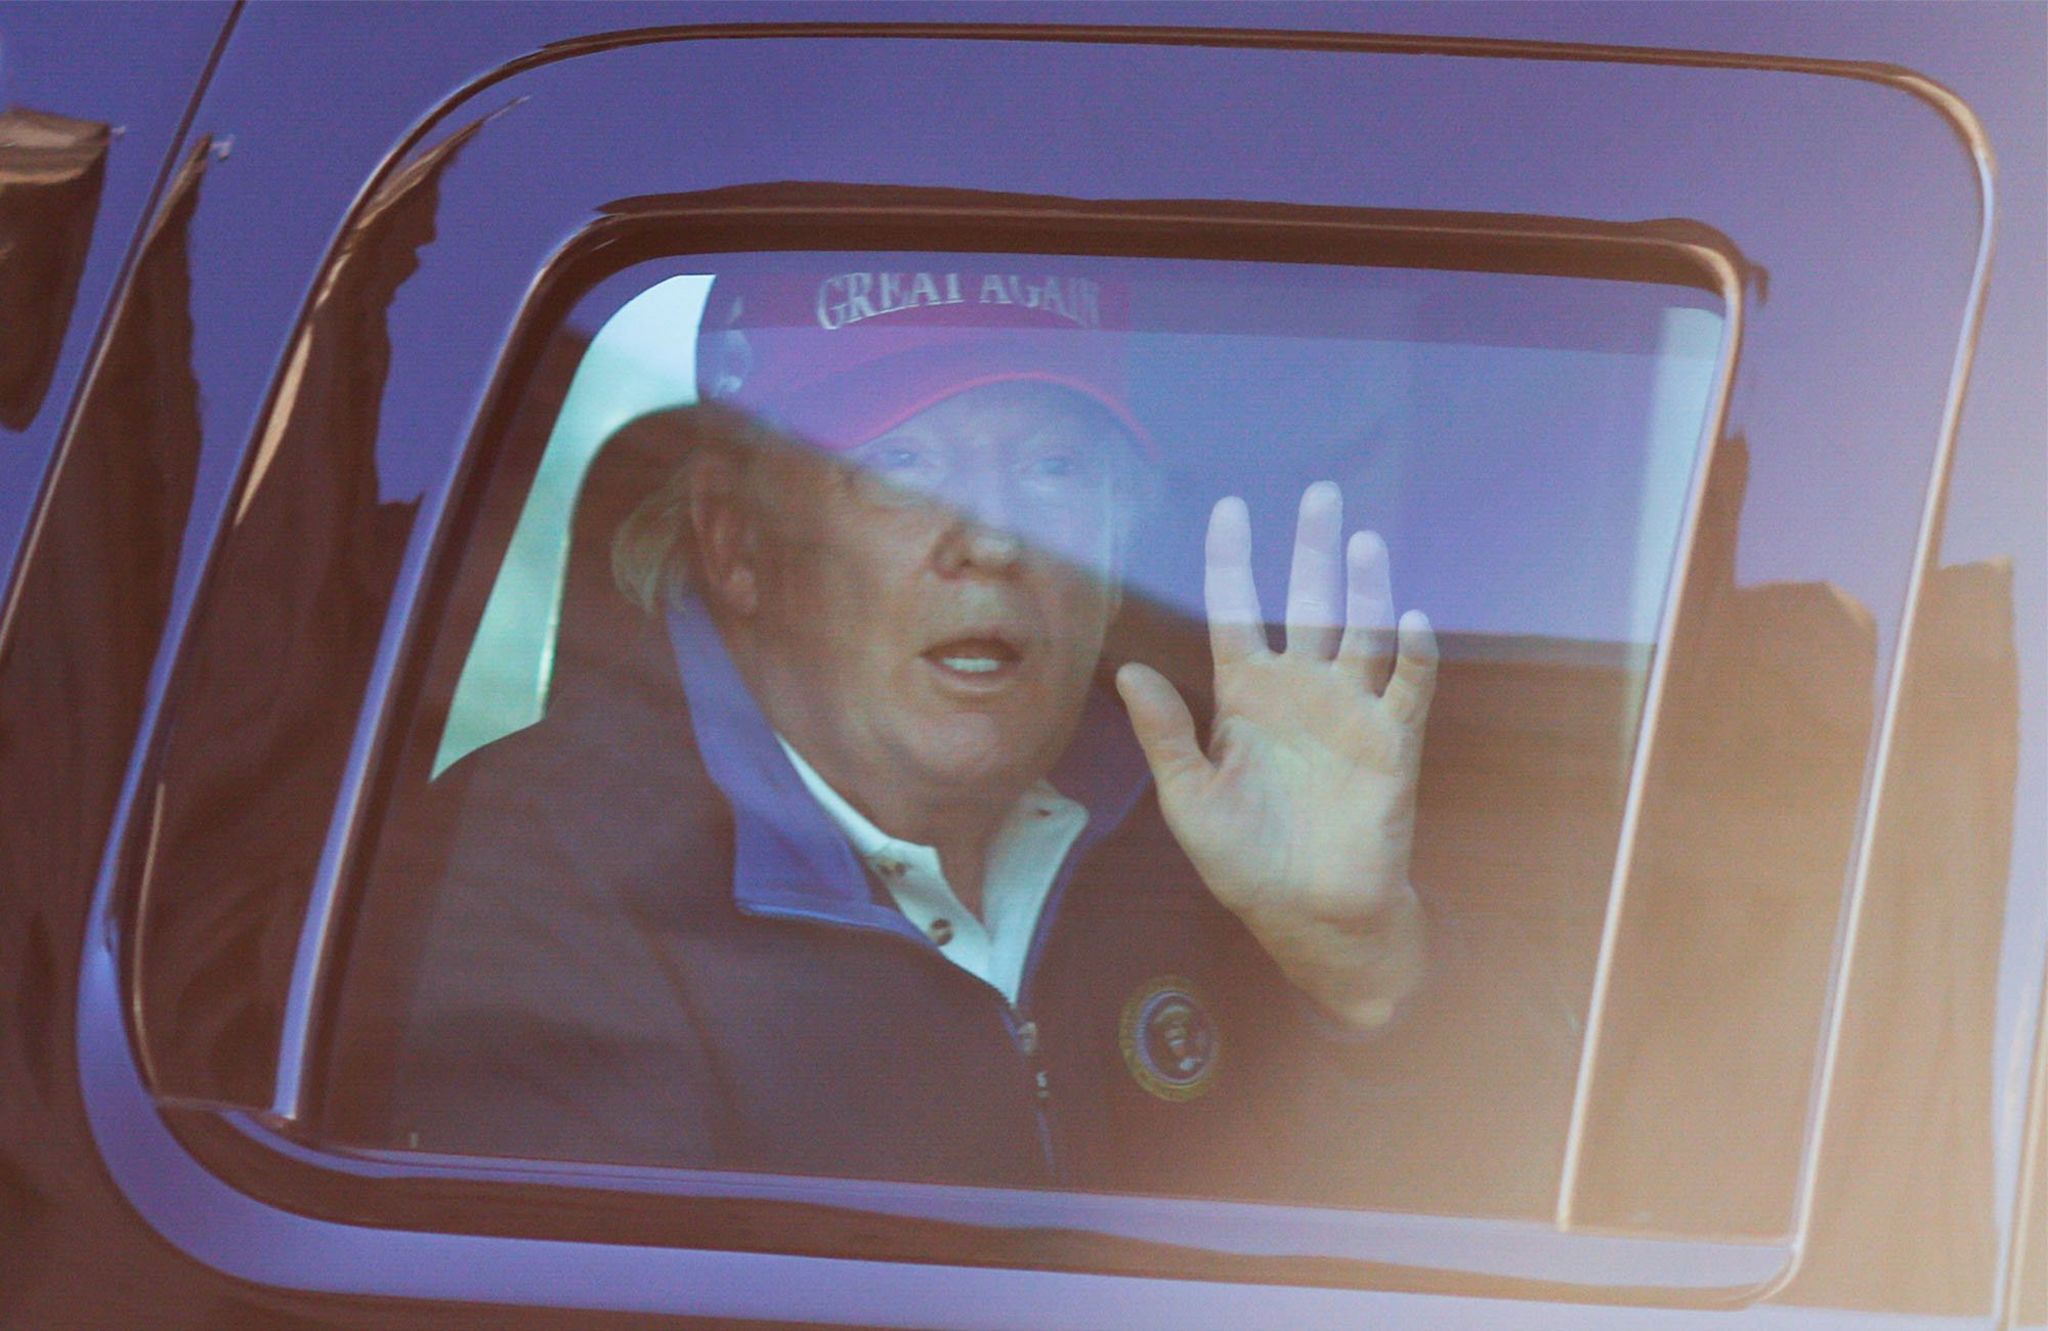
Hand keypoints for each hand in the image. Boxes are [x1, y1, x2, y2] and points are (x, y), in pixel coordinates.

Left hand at [1116, 482, 1436, 1029]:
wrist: (1309, 916)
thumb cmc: (1244, 861)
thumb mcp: (1188, 799)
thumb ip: (1164, 735)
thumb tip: (1127, 670)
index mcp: (1245, 697)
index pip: (1238, 612)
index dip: (1233, 561)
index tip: (1230, 509)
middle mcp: (1300, 691)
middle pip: (1309, 604)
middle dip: (1313, 550)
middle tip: (1322, 494)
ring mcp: (1349, 712)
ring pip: (1361, 634)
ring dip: (1365, 589)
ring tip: (1362, 543)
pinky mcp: (1391, 743)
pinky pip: (1406, 688)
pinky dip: (1412, 653)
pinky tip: (1410, 617)